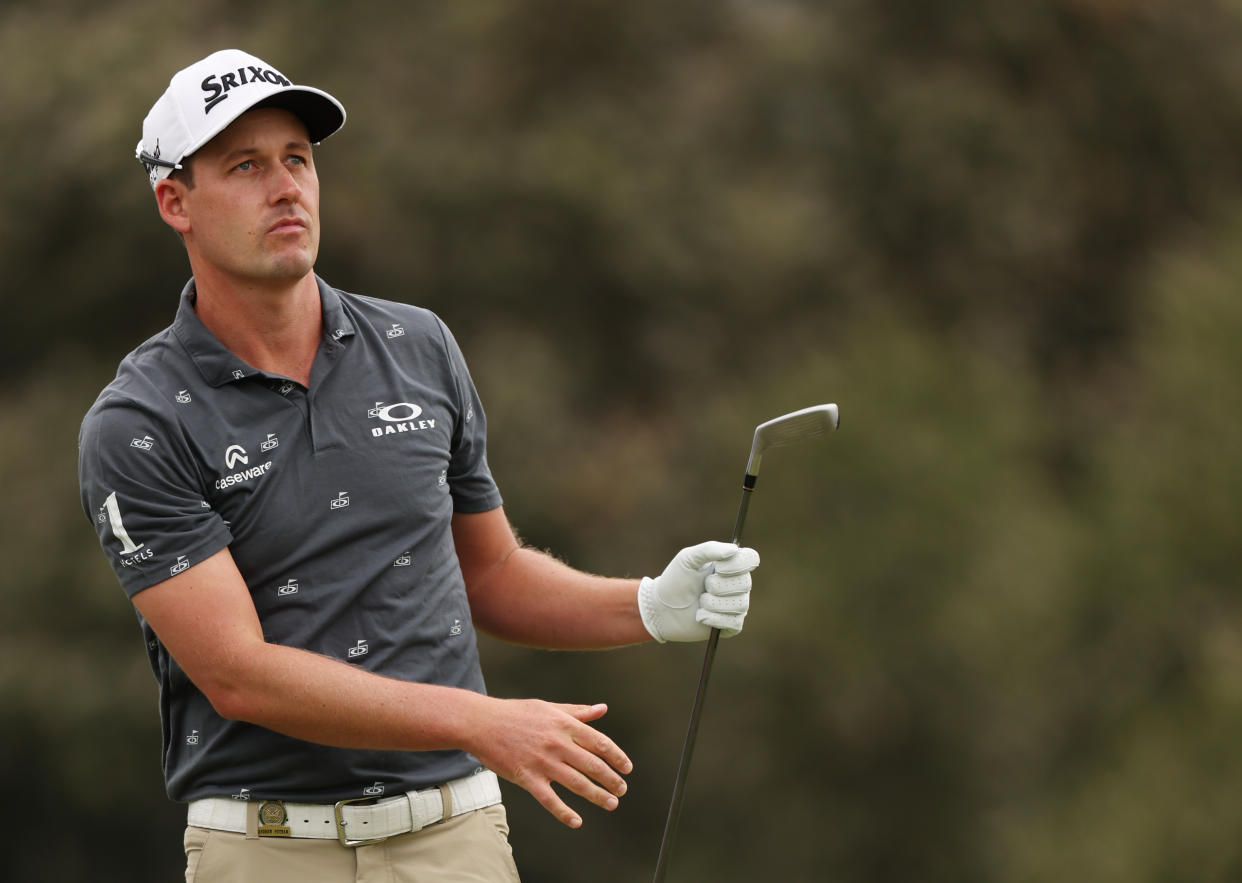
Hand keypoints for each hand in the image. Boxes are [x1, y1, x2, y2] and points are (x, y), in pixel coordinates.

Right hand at [467, 698, 630, 828]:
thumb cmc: (515, 714)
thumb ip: (577, 711)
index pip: (600, 743)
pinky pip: (549, 799)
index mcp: (564, 725)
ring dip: (597, 795)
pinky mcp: (526, 777)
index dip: (617, 757)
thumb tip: (602, 709)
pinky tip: (576, 821)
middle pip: (593, 765)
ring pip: (577, 783)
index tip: (627, 768)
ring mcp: (542, 762)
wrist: (481, 723)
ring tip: (611, 803)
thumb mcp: (549, 707)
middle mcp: (557, 744)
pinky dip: (564, 812)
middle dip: (612, 779)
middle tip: (622, 789)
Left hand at [637, 541, 759, 642]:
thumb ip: (709, 550)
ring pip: (739, 604)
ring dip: (713, 604)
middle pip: (745, 583)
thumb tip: (734, 550)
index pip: (751, 558)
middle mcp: (737, 584)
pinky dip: (714, 619)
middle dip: (718, 586)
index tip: (718, 568)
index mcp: (730, 564)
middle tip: (703, 587)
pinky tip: (700, 616)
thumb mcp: (687, 558)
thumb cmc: (675, 580)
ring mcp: (736, 605)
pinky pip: (734, 622)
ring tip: (700, 603)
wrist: (662, 609)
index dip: (738, 564)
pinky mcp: (731, 625)